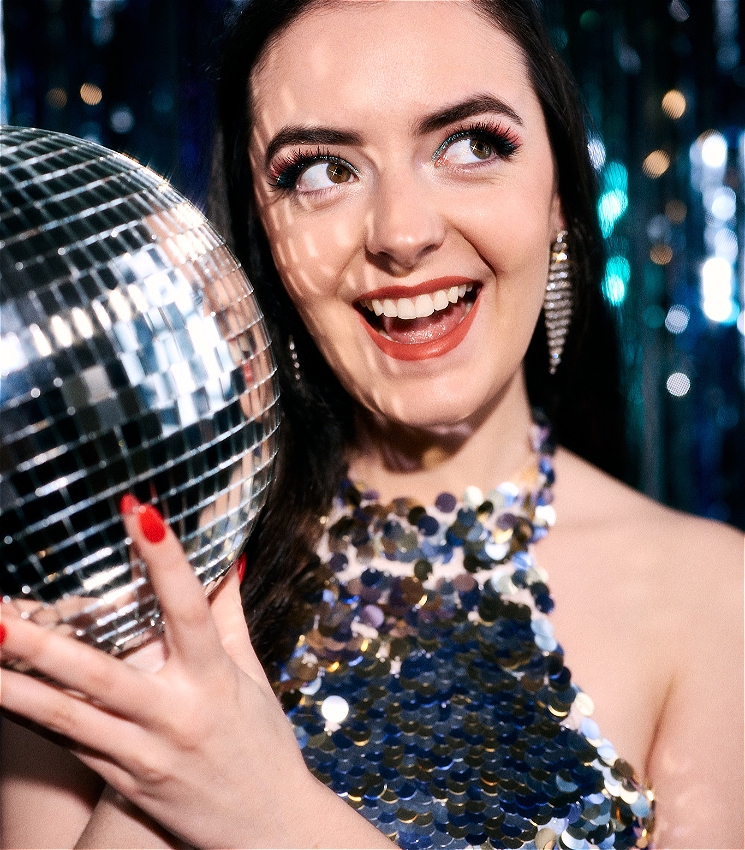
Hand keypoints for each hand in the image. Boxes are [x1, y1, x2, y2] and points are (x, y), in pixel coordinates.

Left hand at [0, 498, 318, 848]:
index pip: (189, 608)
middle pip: (102, 675)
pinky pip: (68, 745)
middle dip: (46, 643)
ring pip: (67, 717)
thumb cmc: (263, 745)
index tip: (140, 512)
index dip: (165, 559)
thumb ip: (231, 614)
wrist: (270, 831)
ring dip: (15, 686)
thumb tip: (230, 559)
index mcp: (214, 678)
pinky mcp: (122, 783)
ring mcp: (143, 754)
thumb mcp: (252, 676)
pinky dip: (29, 718)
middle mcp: (175, 715)